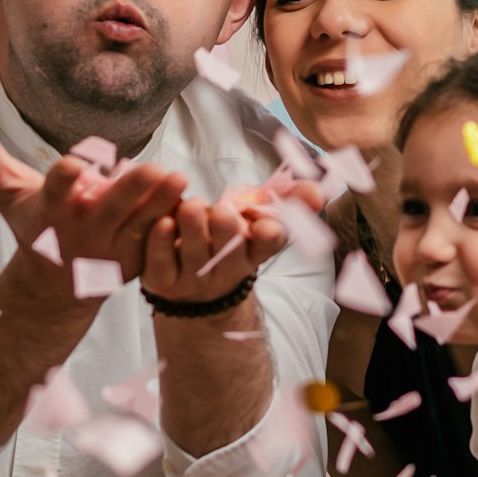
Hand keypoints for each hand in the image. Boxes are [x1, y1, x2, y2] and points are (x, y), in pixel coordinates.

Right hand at [0, 114, 188, 298]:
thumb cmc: (31, 227)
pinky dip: (177, 224)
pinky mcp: (137, 258)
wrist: (55, 286)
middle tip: (155, 169)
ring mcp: (113, 246)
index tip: (75, 165)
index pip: (56, 189)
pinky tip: (195, 204)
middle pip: (110, 206)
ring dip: (162, 203)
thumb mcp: (5, 190)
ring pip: (141, 221)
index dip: (65, 178)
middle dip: (130, 190)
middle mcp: (83, 228)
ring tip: (179, 180)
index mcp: (51, 209)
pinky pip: (160, 238)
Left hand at [141, 182, 323, 303]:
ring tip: (191, 206)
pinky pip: (160, 263)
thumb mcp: (258, 219)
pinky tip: (161, 221)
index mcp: (252, 251)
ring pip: (193, 255)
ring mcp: (193, 277)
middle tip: (223, 208)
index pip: (268, 244)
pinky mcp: (163, 280)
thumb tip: (317, 190)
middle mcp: (225, 268)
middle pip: (229, 251)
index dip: (269, 235)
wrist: (193, 286)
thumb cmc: (227, 239)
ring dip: (193, 229)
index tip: (267, 225)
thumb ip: (288, 201)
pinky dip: (160, 242)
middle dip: (227, 230)